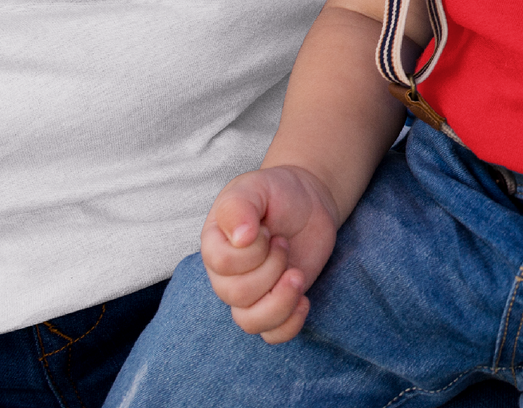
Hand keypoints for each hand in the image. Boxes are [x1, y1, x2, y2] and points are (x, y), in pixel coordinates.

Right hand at [200, 165, 340, 343]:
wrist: (307, 200)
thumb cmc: (275, 193)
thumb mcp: (254, 186)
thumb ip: (239, 206)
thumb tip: (240, 238)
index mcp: (215, 247)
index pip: (222, 264)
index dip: (252, 250)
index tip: (268, 228)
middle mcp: (227, 276)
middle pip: (237, 295)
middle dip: (271, 267)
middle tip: (283, 242)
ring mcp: (252, 294)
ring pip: (251, 323)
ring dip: (281, 300)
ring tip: (297, 274)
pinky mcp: (277, 304)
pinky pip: (273, 335)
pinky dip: (290, 324)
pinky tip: (305, 300)